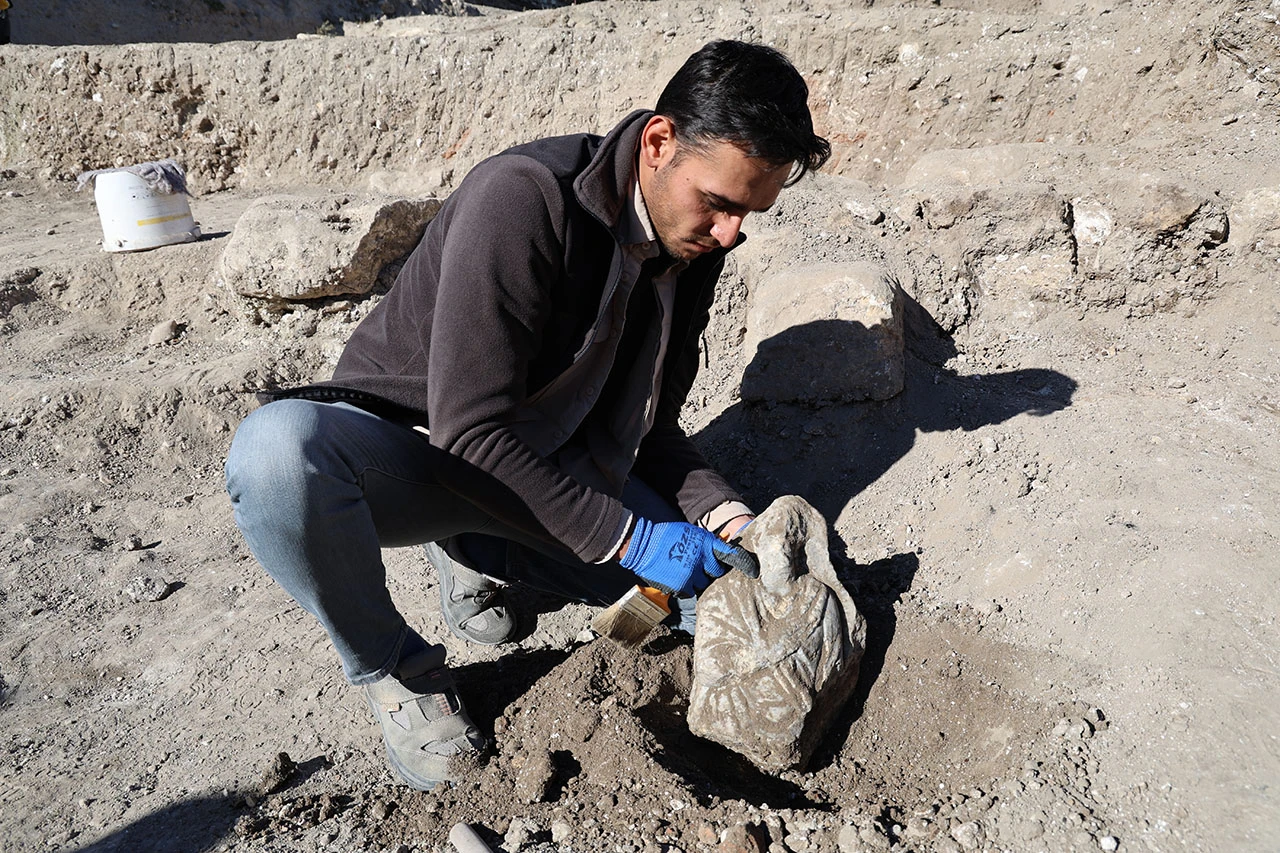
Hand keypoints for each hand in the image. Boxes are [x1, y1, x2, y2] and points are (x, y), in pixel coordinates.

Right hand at [618, 517, 758, 596]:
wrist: (643, 545)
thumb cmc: (666, 535)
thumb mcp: (690, 532)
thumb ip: (706, 542)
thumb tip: (720, 548)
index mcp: (705, 542)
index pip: (729, 553)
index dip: (743, 563)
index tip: (753, 572)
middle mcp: (702, 558)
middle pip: (716, 572)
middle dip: (710, 571)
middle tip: (699, 567)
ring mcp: (691, 573)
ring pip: (702, 583)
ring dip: (696, 580)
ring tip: (683, 571)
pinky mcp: (681, 585)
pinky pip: (689, 591)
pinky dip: (684, 587)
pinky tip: (675, 578)